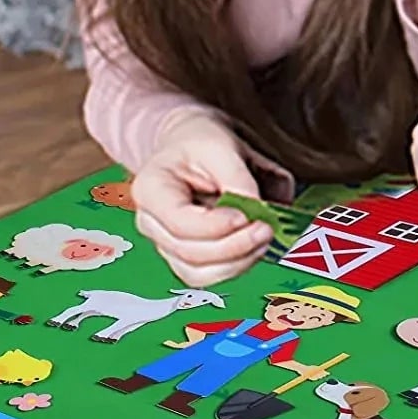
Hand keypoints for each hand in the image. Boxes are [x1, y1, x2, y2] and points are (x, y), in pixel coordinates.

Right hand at [132, 112, 273, 287]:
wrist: (191, 146)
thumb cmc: (201, 143)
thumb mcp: (221, 146)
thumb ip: (239, 179)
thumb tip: (259, 210)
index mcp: (150, 189)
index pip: (180, 222)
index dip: (216, 225)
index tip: (247, 215)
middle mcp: (151, 223)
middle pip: (190, 252)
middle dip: (235, 246)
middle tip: (267, 228)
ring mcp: (166, 243)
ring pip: (198, 273)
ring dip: (238, 262)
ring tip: (264, 238)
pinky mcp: (186, 256)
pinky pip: (208, 275)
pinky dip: (236, 267)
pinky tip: (255, 247)